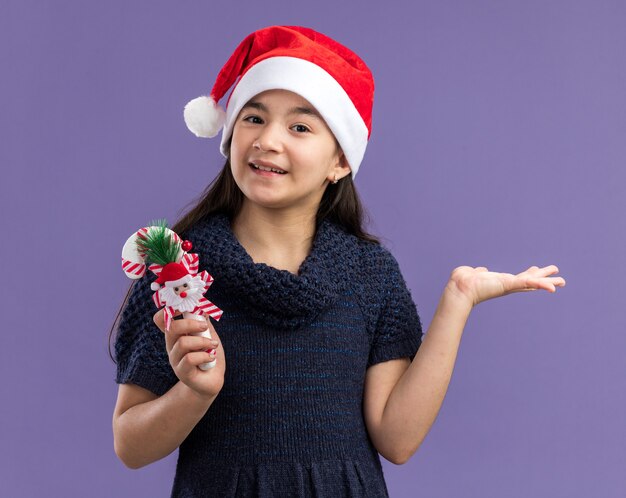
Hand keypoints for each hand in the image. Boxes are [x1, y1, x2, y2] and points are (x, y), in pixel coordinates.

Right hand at [153, 309, 225, 399]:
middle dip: (191, 323)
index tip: (185, 307)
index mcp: (176, 335)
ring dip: (202, 341)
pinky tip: (211, 357)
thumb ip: (204, 321)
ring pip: (183, 343)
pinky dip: (204, 355)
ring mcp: (175, 360)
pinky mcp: (182, 373)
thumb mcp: (209, 334)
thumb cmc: (209, 354)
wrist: (213, 379)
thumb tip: (202, 305)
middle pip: (171, 328)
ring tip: (212, 345)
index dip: (169, 310)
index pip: (161, 320)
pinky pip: (190, 359)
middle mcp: (172, 346)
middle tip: (205, 327)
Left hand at [446, 265, 565, 307]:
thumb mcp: (473, 273)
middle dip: (545, 280)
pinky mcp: (508, 284)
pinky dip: (540, 285)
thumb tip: (480, 270)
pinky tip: (553, 287)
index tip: (537, 269)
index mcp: (500, 281)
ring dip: (548, 282)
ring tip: (562, 281)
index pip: (518, 278)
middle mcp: (507, 285)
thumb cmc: (463, 281)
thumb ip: (479, 271)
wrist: (460, 287)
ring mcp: (509, 285)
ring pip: (532, 283)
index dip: (529, 274)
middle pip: (530, 282)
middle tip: (560, 280)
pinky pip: (527, 283)